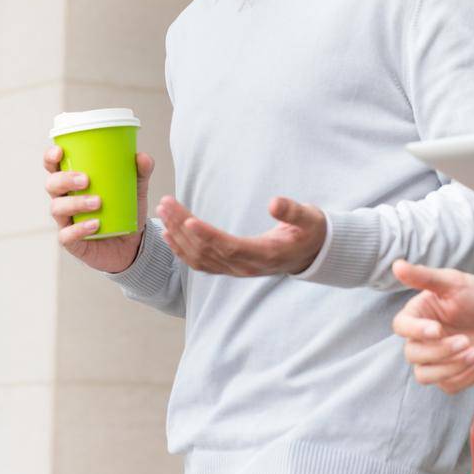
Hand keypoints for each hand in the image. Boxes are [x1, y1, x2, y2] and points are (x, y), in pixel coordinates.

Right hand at [43, 144, 153, 274]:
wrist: (132, 244)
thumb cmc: (124, 210)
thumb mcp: (135, 189)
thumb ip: (140, 172)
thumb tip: (143, 157)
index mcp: (73, 182)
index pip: (54, 166)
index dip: (50, 158)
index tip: (60, 152)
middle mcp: (65, 199)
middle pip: (51, 185)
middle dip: (64, 180)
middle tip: (86, 180)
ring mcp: (66, 221)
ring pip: (57, 208)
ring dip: (75, 203)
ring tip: (97, 202)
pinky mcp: (72, 241)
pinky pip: (67, 235)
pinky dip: (79, 229)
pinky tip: (95, 224)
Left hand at [156, 195, 326, 276]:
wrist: (311, 253)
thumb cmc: (309, 232)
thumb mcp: (309, 218)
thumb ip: (293, 211)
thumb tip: (274, 202)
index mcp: (263, 255)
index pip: (229, 247)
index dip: (207, 236)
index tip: (188, 220)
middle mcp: (245, 267)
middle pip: (207, 251)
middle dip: (183, 228)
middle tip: (166, 203)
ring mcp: (236, 270)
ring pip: (199, 258)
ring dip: (178, 237)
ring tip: (163, 212)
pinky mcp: (230, 268)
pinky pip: (200, 263)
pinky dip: (181, 250)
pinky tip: (168, 234)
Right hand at [390, 260, 473, 392]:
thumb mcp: (452, 282)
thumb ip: (424, 276)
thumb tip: (396, 264)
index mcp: (417, 315)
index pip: (401, 327)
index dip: (416, 331)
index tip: (438, 329)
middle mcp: (420, 339)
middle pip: (413, 355)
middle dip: (441, 351)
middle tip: (467, 340)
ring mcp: (434, 359)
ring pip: (426, 376)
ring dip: (452, 368)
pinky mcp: (450, 374)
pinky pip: (449, 385)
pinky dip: (468, 376)